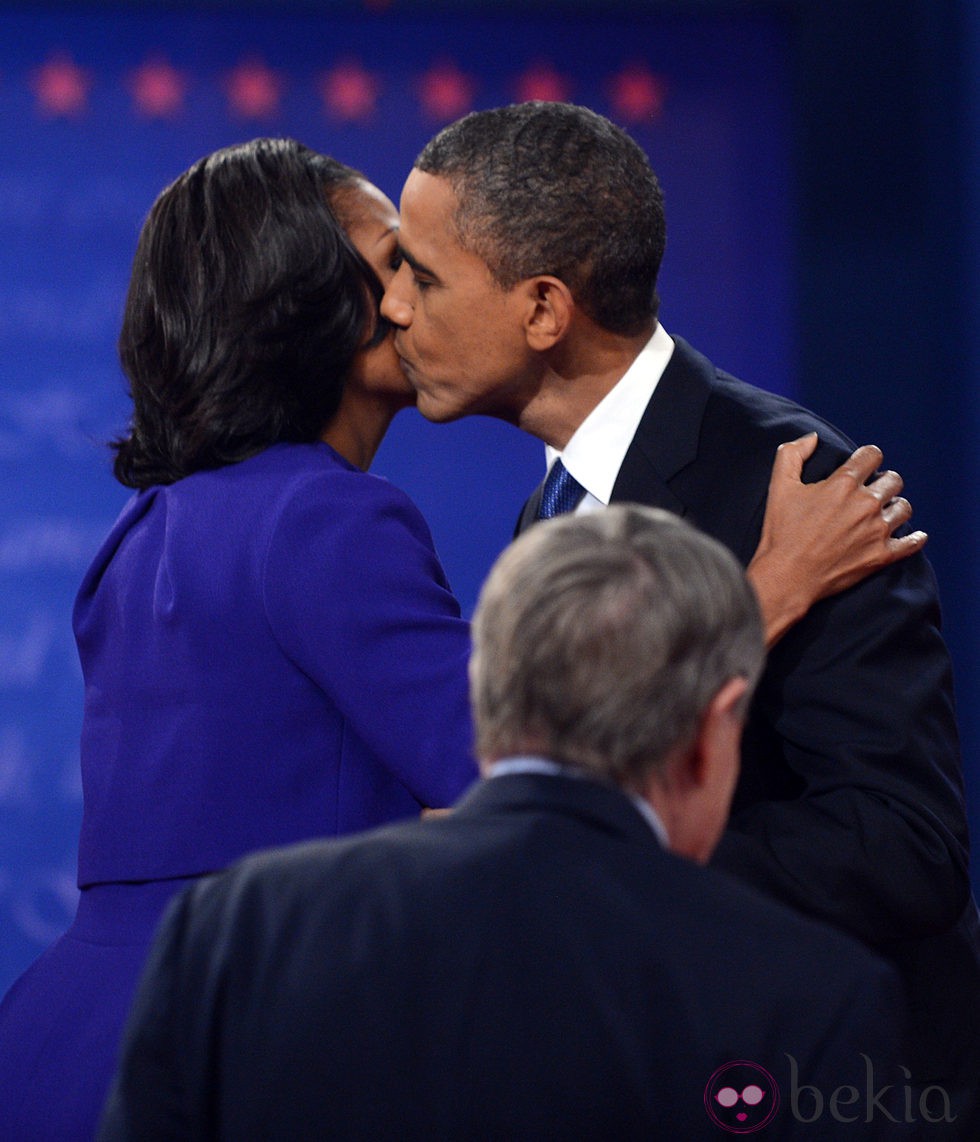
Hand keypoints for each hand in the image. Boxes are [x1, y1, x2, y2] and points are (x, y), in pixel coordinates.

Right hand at [746, 433, 926, 645]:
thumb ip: (793, 454)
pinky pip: (911, 544)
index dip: (868, 457)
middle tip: (873, 490)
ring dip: (895, 506)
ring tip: (884, 512)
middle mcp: (865, 504)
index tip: (864, 465)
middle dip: (884, 482)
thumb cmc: (781, 532)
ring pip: (904, 508)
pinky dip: (915, 539)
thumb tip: (812, 438)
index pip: (872, 456)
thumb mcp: (779, 487)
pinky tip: (915, 536)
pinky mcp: (881, 556)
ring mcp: (876, 531)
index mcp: (843, 484)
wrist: (786, 577)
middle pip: (893, 480)